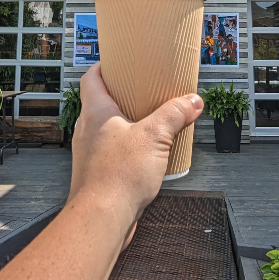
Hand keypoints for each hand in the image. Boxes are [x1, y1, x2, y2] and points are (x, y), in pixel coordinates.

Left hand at [67, 63, 202, 241]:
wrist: (101, 218)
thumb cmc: (116, 177)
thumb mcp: (155, 136)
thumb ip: (175, 114)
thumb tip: (191, 101)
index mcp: (96, 112)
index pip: (91, 78)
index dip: (104, 67)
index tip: (119, 62)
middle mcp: (87, 130)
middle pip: (101, 103)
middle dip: (123, 96)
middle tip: (143, 92)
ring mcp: (90, 153)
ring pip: (107, 129)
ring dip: (126, 125)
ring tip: (150, 125)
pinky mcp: (97, 173)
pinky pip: (111, 153)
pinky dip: (127, 149)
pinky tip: (145, 157)